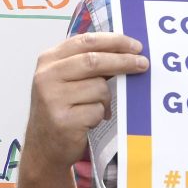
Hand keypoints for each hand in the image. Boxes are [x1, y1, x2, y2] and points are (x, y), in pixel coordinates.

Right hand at [24, 32, 147, 175]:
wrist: (43, 147)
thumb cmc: (60, 110)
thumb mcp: (65, 80)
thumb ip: (85, 64)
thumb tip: (124, 52)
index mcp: (48, 60)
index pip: (85, 41)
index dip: (113, 41)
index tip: (135, 46)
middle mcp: (47, 76)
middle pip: (94, 61)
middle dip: (123, 61)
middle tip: (143, 64)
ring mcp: (53, 99)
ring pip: (99, 88)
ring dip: (105, 99)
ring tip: (95, 108)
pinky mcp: (64, 120)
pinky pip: (97, 111)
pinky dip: (100, 116)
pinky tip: (88, 121)